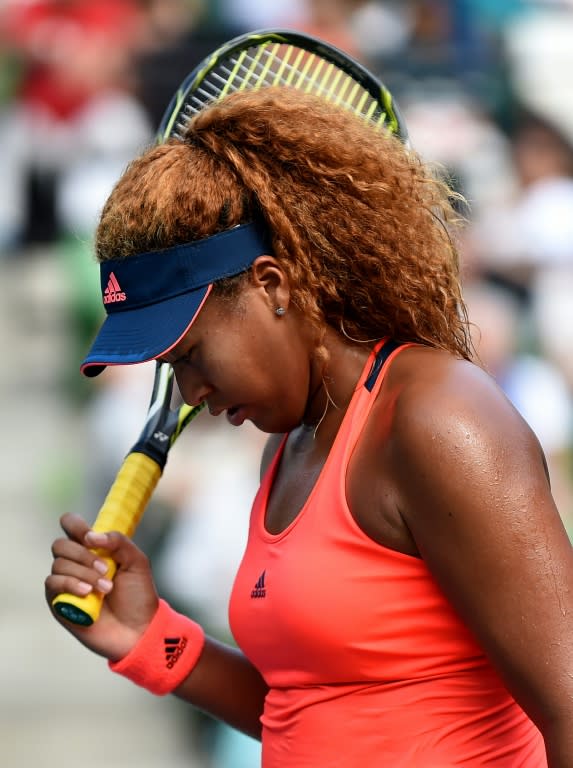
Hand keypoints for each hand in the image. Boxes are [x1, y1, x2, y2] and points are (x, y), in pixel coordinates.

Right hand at [45, 513, 158, 661]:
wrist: (138, 629)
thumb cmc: (138, 595)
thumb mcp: (136, 562)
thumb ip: (118, 542)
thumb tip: (92, 537)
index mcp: (93, 549)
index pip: (71, 525)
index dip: (75, 525)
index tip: (90, 536)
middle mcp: (76, 563)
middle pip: (60, 545)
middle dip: (83, 554)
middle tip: (106, 568)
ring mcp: (65, 583)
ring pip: (58, 564)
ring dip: (84, 573)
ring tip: (106, 587)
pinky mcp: (59, 603)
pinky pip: (52, 584)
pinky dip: (70, 584)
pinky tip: (87, 592)